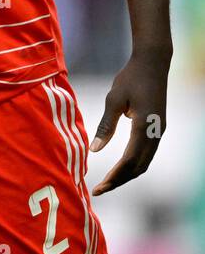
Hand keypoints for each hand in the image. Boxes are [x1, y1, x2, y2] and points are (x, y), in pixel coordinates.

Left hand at [89, 53, 168, 194]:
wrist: (153, 63)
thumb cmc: (130, 78)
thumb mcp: (114, 100)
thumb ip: (106, 125)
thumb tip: (94, 150)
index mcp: (144, 127)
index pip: (129, 161)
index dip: (114, 177)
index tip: (99, 188)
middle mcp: (156, 133)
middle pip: (138, 167)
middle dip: (119, 181)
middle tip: (99, 190)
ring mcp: (159, 131)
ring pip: (145, 162)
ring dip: (127, 174)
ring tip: (107, 183)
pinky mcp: (158, 128)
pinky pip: (147, 153)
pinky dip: (133, 164)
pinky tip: (120, 167)